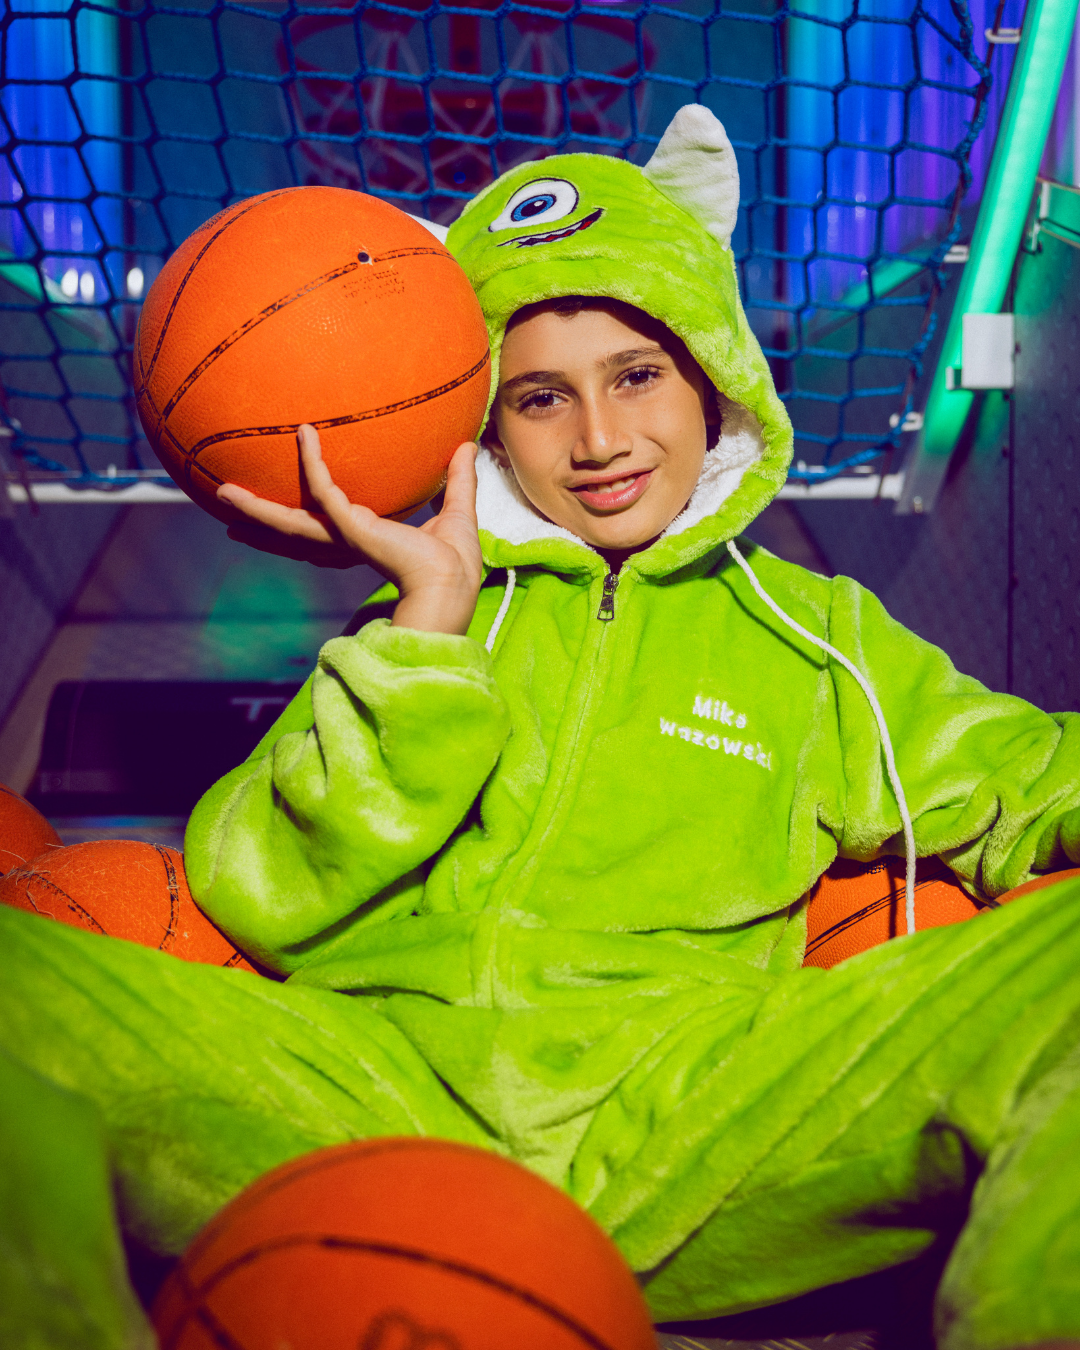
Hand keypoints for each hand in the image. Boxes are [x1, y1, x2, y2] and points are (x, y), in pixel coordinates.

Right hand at [217, 425, 483, 635]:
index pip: (321, 533)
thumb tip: (467, 446)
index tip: (275, 515)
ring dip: (254, 508)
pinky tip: (305, 432)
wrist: (453, 581)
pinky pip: (323, 488)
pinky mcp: (351, 527)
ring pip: (287, 522)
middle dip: (257, 522)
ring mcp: (344, 537)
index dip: (296, 523)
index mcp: (365, 542)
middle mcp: (346, 542)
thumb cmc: (456, 561)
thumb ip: (457, 479)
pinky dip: (313, 461)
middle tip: (227, 506)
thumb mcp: (455, 510)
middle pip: (290, 533)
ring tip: (220, 493)